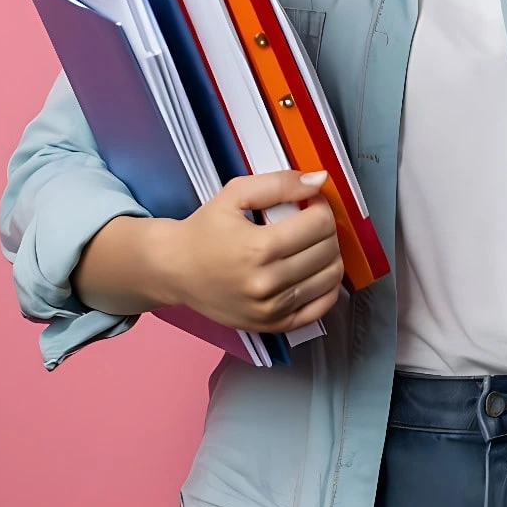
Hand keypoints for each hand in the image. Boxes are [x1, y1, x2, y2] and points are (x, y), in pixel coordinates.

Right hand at [161, 170, 343, 333]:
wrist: (176, 270)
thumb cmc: (204, 230)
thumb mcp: (235, 193)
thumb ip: (279, 183)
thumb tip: (319, 180)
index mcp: (258, 248)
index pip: (320, 224)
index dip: (320, 205)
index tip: (309, 201)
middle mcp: (266, 283)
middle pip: (328, 249)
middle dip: (326, 228)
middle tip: (309, 219)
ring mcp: (271, 309)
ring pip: (330, 277)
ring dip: (329, 253)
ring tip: (310, 242)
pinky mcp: (273, 325)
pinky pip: (321, 307)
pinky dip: (327, 286)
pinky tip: (314, 269)